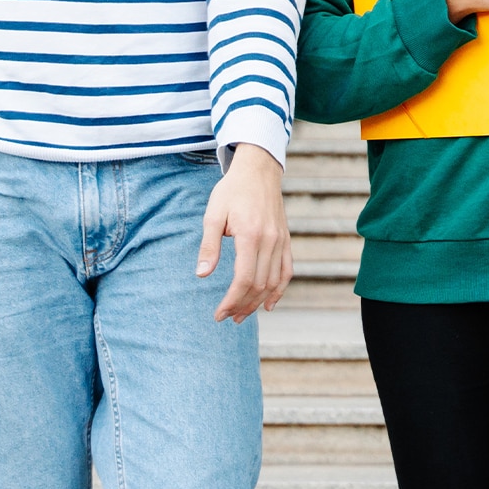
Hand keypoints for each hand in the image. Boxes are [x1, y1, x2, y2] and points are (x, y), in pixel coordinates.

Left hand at [198, 144, 293, 321]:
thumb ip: (209, 247)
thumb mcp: (213, 215)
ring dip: (258, 302)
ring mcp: (281, 240)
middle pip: (259, 284)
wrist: (258, 171)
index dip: (231, 300)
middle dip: (242, 305)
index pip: (244, 278)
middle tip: (226, 317)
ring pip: (274, 281)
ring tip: (242, 315)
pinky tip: (269, 304)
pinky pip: (287, 270)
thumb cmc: (231, 192)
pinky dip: (280, 290)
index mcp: (251, 235)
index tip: (218, 313)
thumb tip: (202, 276)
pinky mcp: (286, 239)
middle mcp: (270, 240)